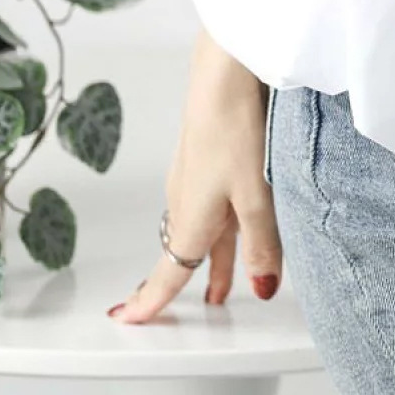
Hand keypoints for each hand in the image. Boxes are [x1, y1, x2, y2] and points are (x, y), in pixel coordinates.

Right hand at [106, 29, 283, 322]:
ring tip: (223, 280)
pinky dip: (221, 226)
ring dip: (211, 255)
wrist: (223, 72)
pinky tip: (238, 224)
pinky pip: (213, 204)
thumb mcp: (256, 195)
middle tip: (194, 308)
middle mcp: (186, 200)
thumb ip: (262, 243)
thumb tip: (262, 287)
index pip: (169, 273)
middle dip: (190, 281)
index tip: (131, 322)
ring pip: (204, 228)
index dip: (152, 301)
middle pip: (188, 251)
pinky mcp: (210, 155)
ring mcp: (196, 176)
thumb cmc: (234, 128)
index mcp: (192, 218)